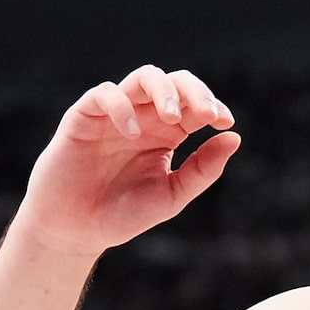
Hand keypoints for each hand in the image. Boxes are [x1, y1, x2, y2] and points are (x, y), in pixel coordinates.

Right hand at [19, 65, 238, 258]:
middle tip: (207, 115)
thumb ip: (202, 170)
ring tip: (173, 118)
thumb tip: (234, 137)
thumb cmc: (122, 214)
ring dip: (163, 91)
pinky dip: (122, 107)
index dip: (212, 105)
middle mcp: (143, 117)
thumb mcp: (171, 197)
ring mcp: (114, 114)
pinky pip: (105, 95)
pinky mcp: (83, 117)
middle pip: (173, 82)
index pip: (194, 104)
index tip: (224, 121)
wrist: (75, 231)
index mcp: (166, 133)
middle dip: (194, 92)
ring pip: (143, 78)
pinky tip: (132, 133)